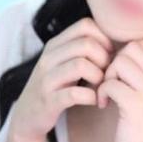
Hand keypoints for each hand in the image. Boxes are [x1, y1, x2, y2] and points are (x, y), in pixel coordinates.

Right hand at [11, 18, 113, 139]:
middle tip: (107, 74)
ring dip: (99, 77)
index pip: (85, 25)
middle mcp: (49, 58)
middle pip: (87, 44)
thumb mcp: (63, 62)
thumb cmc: (55, 87)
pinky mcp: (49, 101)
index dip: (104, 39)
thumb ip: (82, 49)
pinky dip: (91, 97)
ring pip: (81, 65)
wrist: (27, 116)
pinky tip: (94, 100)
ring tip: (101, 87)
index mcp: (55, 45)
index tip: (108, 56)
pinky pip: (75, 93)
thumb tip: (115, 40)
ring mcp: (47, 79)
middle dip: (104, 59)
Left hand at [96, 39, 142, 141]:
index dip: (121, 56)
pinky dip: (101, 92)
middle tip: (109, 85)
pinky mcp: (136, 105)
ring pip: (120, 62)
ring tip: (106, 94)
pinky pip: (110, 83)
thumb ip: (138, 75)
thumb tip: (116, 52)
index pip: (140, 45)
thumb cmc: (139, 130)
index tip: (116, 77)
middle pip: (130, 48)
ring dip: (106, 76)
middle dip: (113, 63)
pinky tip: (103, 105)